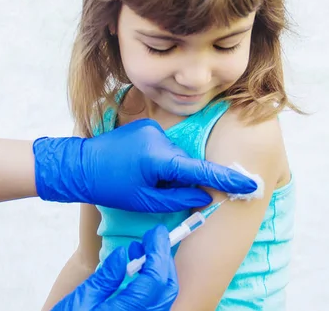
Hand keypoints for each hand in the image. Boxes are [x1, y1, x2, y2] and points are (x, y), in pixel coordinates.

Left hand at [33, 118, 256, 211]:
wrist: (78, 165)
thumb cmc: (110, 187)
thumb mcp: (144, 201)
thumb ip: (178, 198)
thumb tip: (205, 196)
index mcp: (158, 158)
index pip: (201, 171)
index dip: (227, 180)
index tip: (250, 184)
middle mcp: (159, 137)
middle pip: (186, 163)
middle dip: (181, 180)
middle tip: (156, 191)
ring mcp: (152, 129)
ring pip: (175, 156)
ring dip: (169, 170)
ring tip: (143, 180)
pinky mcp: (146, 126)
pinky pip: (165, 147)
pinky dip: (161, 160)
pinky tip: (140, 168)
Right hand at [51, 225, 177, 310]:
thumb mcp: (79, 301)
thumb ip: (105, 278)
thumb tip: (123, 253)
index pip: (154, 280)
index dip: (158, 252)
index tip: (155, 232)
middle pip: (167, 289)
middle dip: (164, 259)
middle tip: (153, 238)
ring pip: (165, 297)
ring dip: (160, 270)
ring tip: (141, 250)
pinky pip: (156, 303)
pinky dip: (154, 284)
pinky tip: (139, 271)